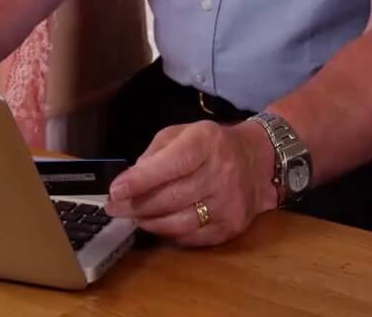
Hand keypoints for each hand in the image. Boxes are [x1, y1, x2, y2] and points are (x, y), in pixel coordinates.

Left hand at [104, 120, 277, 246]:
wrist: (257, 162)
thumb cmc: (211, 146)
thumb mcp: (182, 134)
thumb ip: (154, 154)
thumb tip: (129, 181)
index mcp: (206, 142)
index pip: (171, 164)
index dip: (140, 180)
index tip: (115, 191)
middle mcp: (222, 173)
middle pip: (171, 198)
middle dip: (136, 205)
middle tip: (114, 208)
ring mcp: (229, 203)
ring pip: (178, 222)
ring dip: (149, 222)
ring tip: (133, 217)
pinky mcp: (232, 226)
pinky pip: (191, 237)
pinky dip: (169, 233)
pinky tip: (158, 224)